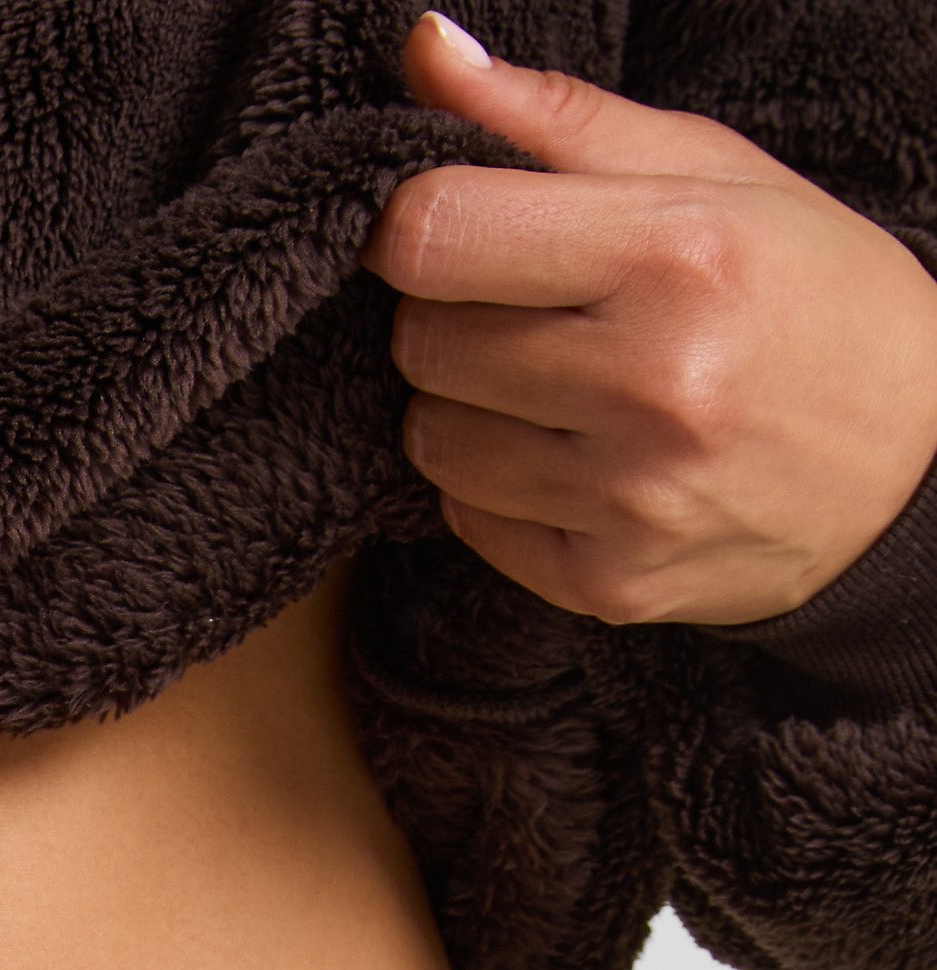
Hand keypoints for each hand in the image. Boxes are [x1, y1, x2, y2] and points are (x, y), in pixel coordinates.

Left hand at [364, 12, 936, 624]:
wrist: (914, 458)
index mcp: (676, 253)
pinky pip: (466, 520)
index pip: (434, 235)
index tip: (447, 231)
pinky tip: (574, 457)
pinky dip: (495, 487)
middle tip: (527, 311)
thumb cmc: (805, 295)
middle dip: (450, 317)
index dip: (416, 228)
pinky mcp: (606, 581)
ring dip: (467, 408)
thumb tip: (423, 53)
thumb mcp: (707, 174)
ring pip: (433, 439)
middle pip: (423, 342)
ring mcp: (628, 496)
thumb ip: (552, 118)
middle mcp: (652, 381)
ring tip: (556, 386)